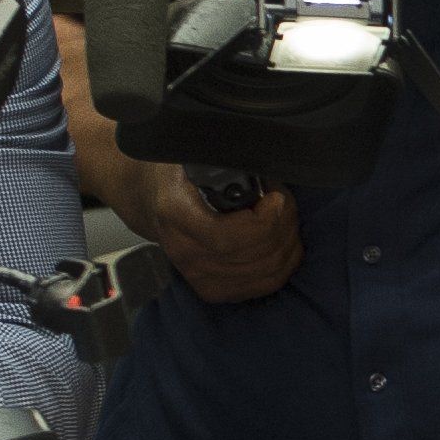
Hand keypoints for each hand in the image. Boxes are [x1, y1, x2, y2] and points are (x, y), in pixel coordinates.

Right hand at [129, 159, 299, 302]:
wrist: (151, 199)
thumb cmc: (178, 172)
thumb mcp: (192, 152)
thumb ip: (222, 155)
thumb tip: (261, 149)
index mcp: (174, 214)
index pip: (228, 238)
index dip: (264, 222)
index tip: (276, 198)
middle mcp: (184, 252)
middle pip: (255, 255)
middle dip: (283, 225)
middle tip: (283, 200)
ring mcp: (199, 276)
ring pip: (267, 272)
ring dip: (287, 241)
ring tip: (284, 215)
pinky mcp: (214, 290)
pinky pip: (266, 284)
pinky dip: (285, 262)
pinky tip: (283, 238)